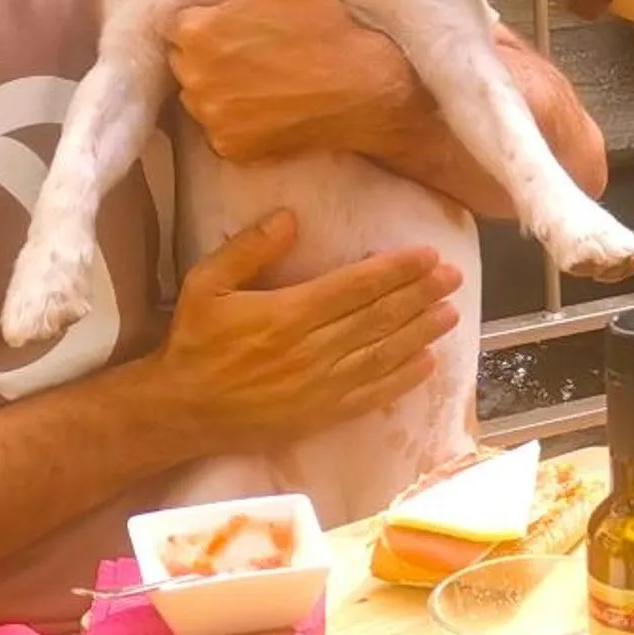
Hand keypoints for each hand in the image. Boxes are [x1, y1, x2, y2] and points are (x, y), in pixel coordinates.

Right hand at [149, 212, 460, 446]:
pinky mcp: (322, 416)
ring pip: (382, 354)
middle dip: (419, 295)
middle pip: (377, 317)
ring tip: (451, 313)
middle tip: (452, 276)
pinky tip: (428, 363)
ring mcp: (320, 387)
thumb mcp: (206, 284)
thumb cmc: (195, 342)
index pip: (355, 287)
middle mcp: (311, 350)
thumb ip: (248, 249)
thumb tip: (290, 218)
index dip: (396, 270)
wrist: (181, 410)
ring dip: (420, 332)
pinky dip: (403, 379)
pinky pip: (372, 395)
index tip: (428, 255)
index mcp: (287, 314)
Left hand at [170, 0, 432, 162]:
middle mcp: (194, 78)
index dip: (207, 19)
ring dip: (217, 87)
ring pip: (199, 97)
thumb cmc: (323, 25)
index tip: (237, 21)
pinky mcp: (230, 148)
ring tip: (259, 78)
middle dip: (207, 52)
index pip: (178, 23)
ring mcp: (211, 117)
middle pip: (184, 61)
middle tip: (250, 47)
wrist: (364, 90)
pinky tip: (266, 107)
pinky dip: (236, 122)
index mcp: (197, 31)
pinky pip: (220, 131)